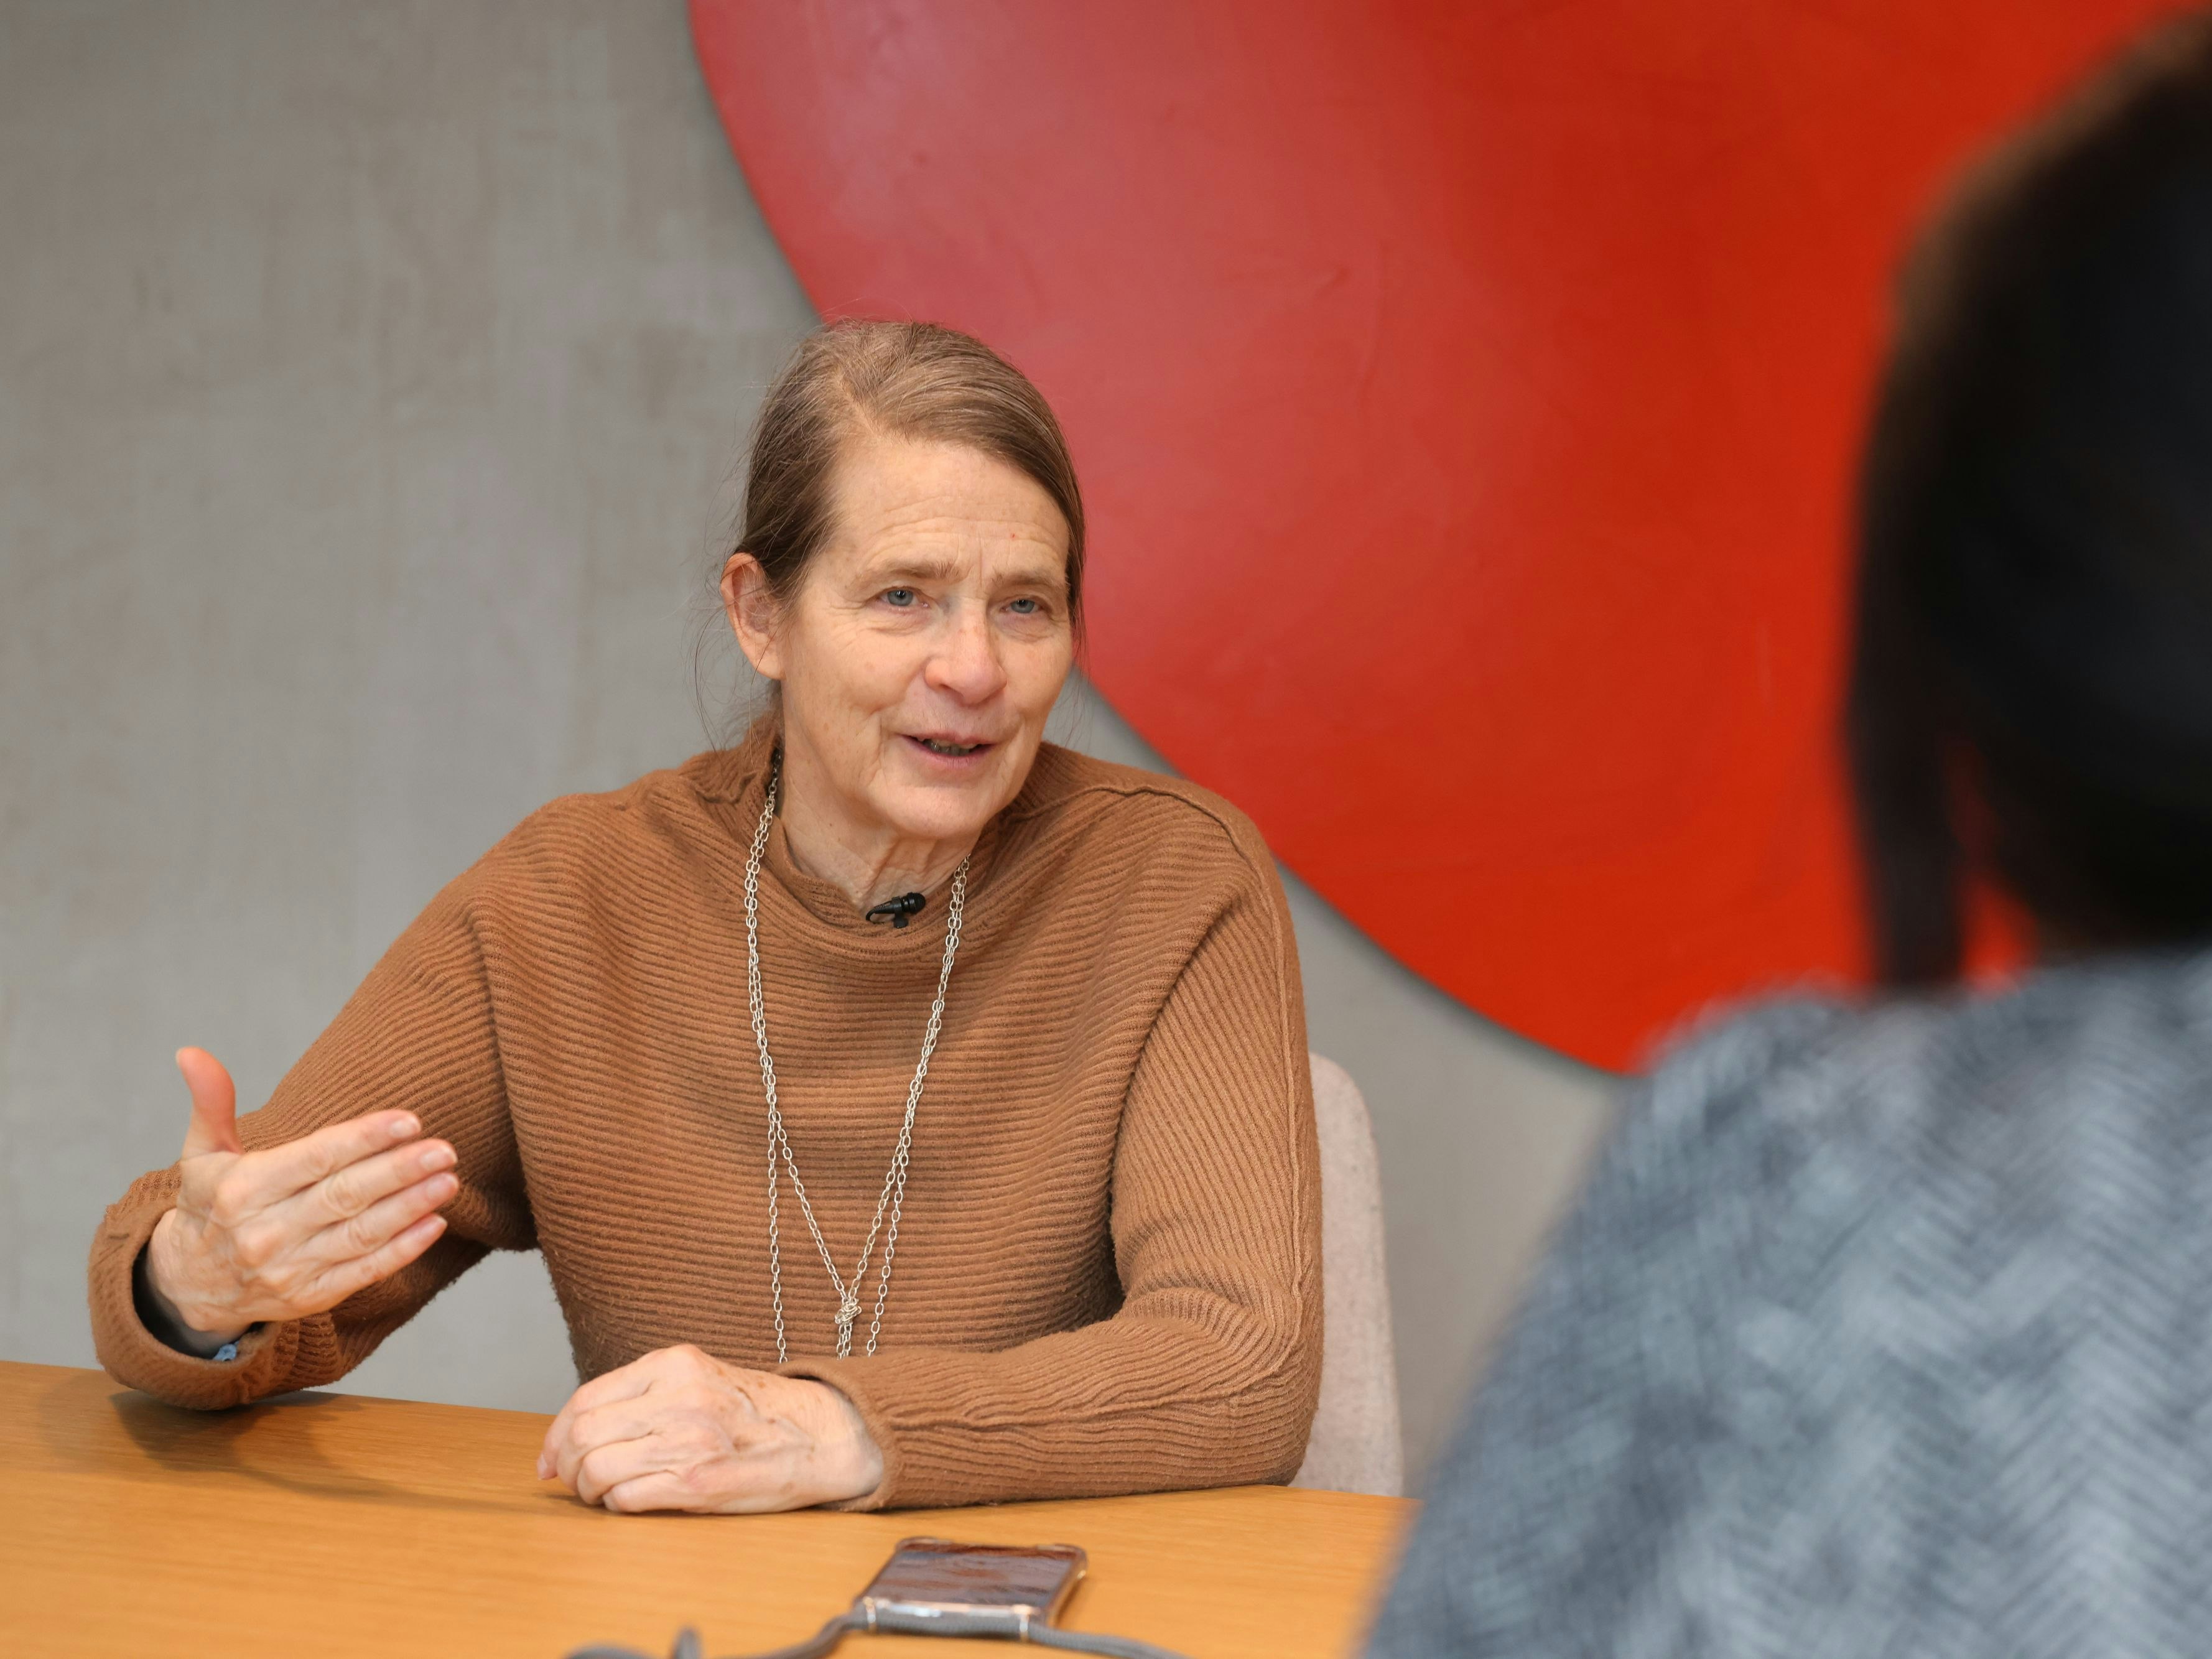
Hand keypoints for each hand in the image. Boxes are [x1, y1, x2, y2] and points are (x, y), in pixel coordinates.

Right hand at [142, 1047, 457, 1343]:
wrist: (189, 1286)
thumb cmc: (210, 1205)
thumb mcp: (202, 1155)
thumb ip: (210, 1103)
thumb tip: (191, 1052)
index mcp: (243, 1190)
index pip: (314, 1159)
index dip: (363, 1139)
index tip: (409, 1121)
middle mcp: (266, 1232)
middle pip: (344, 1196)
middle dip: (399, 1171)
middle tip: (445, 1149)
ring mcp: (290, 1269)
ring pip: (361, 1235)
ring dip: (410, 1208)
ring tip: (448, 1180)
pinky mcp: (311, 1296)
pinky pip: (364, 1273)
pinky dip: (403, 1251)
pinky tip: (436, 1224)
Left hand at [537, 1344, 883, 1513]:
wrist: (821, 1435)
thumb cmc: (756, 1411)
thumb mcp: (699, 1377)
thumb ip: (646, 1392)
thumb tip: (577, 1429)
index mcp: (674, 1364)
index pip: (586, 1398)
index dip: (555, 1434)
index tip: (549, 1458)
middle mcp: (678, 1396)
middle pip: (582, 1434)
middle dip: (565, 1465)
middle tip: (572, 1481)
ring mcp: (688, 1439)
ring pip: (596, 1470)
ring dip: (589, 1490)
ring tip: (604, 1493)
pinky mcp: (698, 1481)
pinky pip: (626, 1498)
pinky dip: (618, 1505)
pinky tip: (634, 1500)